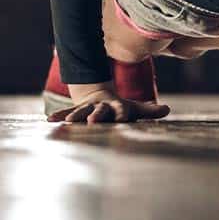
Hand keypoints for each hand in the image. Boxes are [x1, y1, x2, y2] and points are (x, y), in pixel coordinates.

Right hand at [48, 92, 169, 123]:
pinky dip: (59, 116)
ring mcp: (88, 108)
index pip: (121, 110)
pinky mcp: (76, 111)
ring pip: (81, 112)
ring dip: (76, 116)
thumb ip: (150, 111)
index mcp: (117, 107)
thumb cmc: (120, 108)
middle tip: (94, 121)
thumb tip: (168, 109)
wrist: (99, 97)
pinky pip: (66, 113)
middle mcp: (102, 107)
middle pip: (100, 110)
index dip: (122, 113)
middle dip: (97, 115)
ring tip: (69, 122)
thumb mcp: (135, 108)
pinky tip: (50, 121)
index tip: (123, 118)